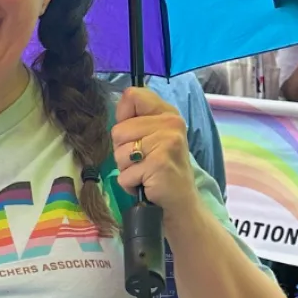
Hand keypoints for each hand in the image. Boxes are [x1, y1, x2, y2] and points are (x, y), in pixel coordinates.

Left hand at [111, 88, 198, 214]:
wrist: (180, 201)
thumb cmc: (161, 168)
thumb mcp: (153, 136)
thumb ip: (137, 120)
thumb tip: (120, 103)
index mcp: (167, 113)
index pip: (132, 96)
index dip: (123, 117)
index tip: (134, 134)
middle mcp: (170, 124)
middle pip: (118, 130)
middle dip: (122, 150)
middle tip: (142, 160)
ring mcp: (166, 143)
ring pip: (119, 153)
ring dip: (126, 168)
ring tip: (144, 172)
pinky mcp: (159, 164)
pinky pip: (124, 174)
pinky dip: (130, 184)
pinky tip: (146, 183)